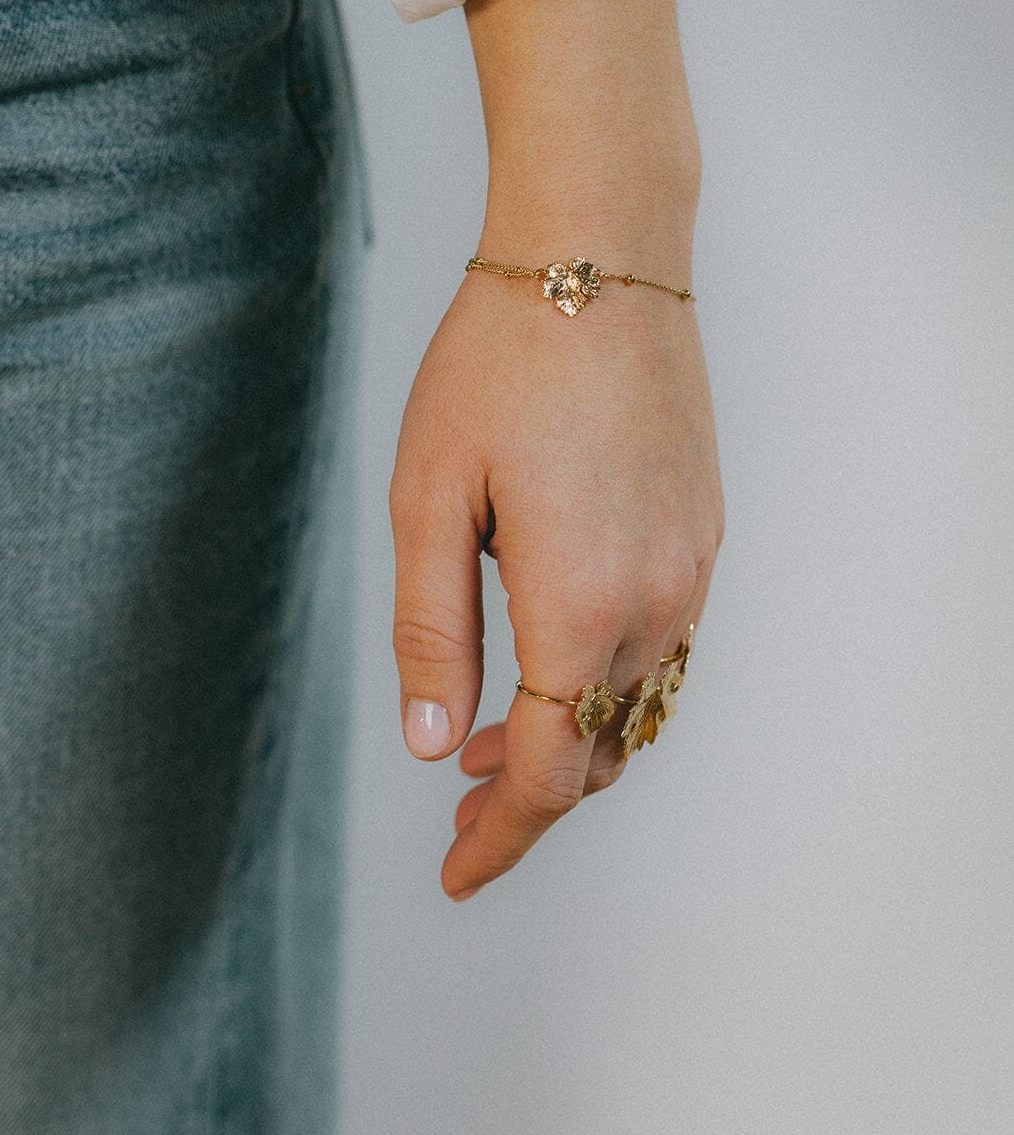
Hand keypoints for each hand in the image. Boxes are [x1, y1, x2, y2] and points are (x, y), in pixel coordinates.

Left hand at [389, 264, 722, 900]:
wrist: (601, 258)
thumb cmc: (497, 366)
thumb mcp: (431, 498)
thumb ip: (433, 630)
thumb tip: (430, 742)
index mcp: (580, 604)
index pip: (544, 773)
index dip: (497, 840)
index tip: (453, 876)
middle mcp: (656, 602)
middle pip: (596, 753)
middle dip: (526, 800)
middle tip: (452, 809)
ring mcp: (693, 569)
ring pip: (636, 708)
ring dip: (569, 743)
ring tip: (486, 744)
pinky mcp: (705, 533)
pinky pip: (662, 650)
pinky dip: (607, 687)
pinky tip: (554, 663)